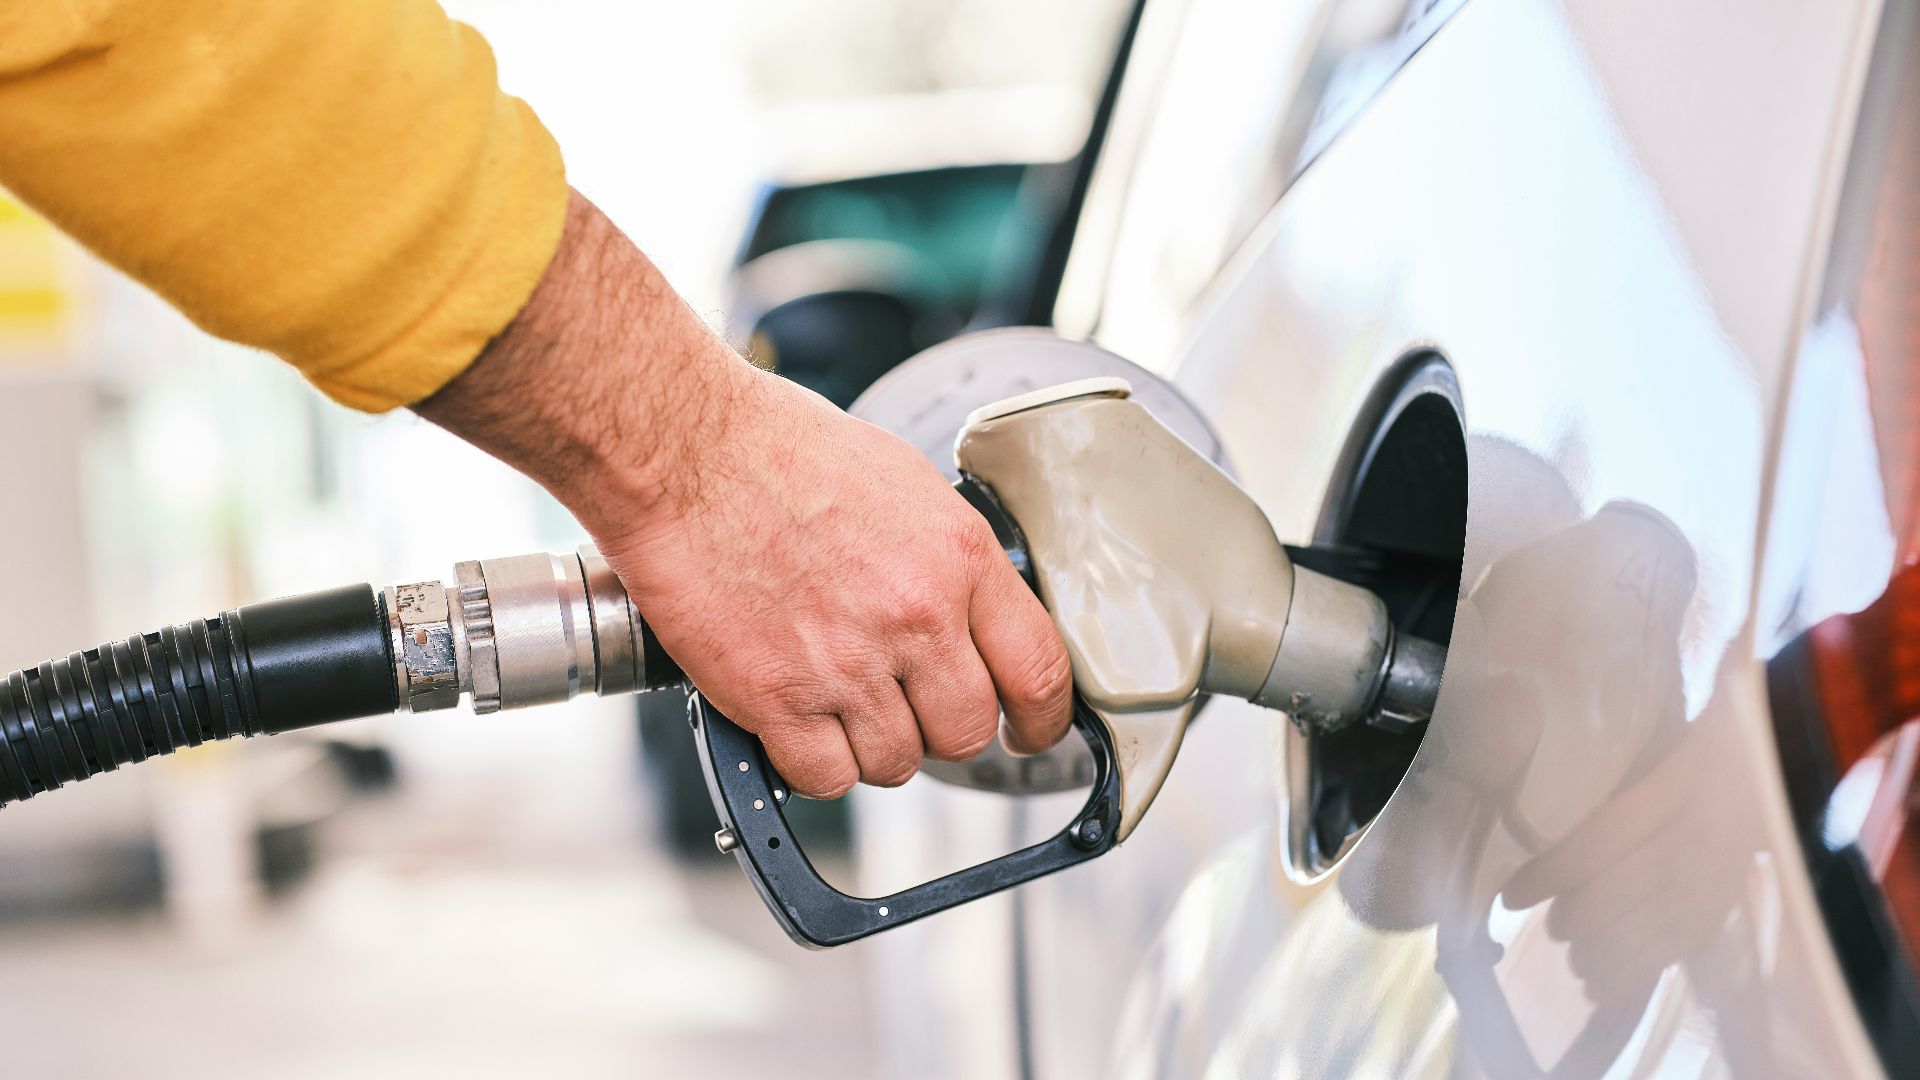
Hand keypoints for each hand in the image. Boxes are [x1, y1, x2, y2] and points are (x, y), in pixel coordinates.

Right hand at [417, 190, 1074, 795]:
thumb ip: (946, 558)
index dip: (1043, 720)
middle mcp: (917, 617)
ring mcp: (848, 664)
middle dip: (939, 729)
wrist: (683, 450)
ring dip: (871, 746)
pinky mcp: (777, 698)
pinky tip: (794, 721)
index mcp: (960, 558)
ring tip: (835, 700)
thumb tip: (967, 612)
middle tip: (906, 707)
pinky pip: (824, 777)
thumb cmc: (777, 449)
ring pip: (896, 764)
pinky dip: (810, 763)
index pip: (1040, 671)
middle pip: (967, 732)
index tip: (1029, 732)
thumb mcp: (902, 483)